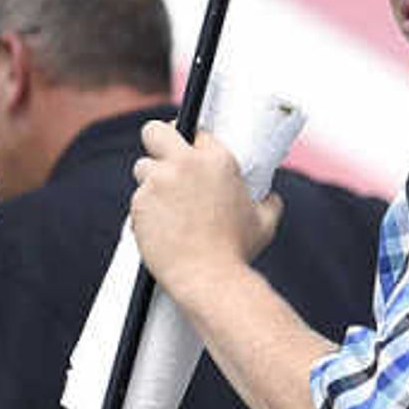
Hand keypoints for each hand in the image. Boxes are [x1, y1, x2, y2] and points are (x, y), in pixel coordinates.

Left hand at [130, 119, 279, 289]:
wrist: (208, 278)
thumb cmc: (237, 252)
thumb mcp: (265, 223)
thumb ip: (269, 203)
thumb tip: (271, 198)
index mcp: (218, 160)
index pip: (196, 132)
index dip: (191, 142)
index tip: (189, 152)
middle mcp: (185, 164)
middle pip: (154, 131)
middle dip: (156, 140)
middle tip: (162, 158)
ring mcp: (158, 182)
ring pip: (142, 168)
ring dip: (151, 182)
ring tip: (166, 205)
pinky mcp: (140, 203)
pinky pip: (137, 200)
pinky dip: (145, 212)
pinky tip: (161, 228)